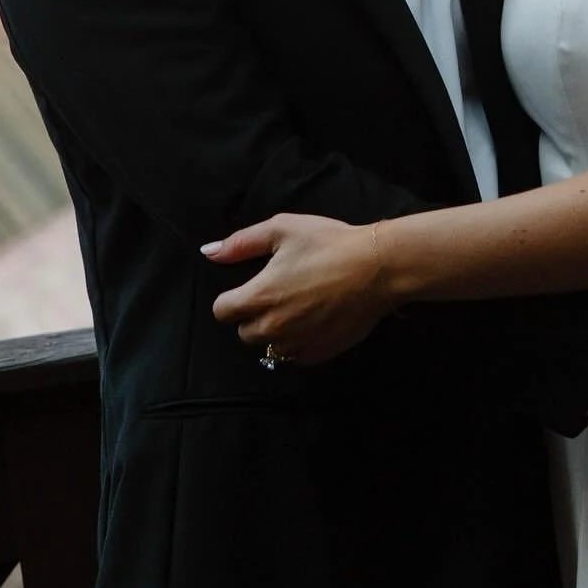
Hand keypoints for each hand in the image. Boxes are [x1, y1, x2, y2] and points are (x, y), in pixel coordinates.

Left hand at [203, 214, 389, 363]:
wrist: (379, 267)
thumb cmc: (330, 243)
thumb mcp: (282, 229)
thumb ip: (240, 243)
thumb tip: (208, 252)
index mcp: (259, 296)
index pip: (221, 311)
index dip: (231, 298)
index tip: (249, 288)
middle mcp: (273, 327)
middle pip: (244, 333)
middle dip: (253, 316)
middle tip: (277, 296)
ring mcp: (297, 344)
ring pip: (269, 349)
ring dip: (275, 333)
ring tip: (296, 310)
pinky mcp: (319, 354)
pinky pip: (295, 357)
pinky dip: (297, 344)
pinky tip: (313, 322)